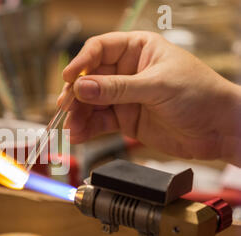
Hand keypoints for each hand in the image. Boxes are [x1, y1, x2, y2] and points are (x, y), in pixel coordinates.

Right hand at [62, 31, 240, 164]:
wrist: (219, 129)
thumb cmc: (201, 94)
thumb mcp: (157, 86)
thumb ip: (118, 89)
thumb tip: (83, 87)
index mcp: (138, 50)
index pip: (100, 50)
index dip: (82, 62)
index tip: (70, 77)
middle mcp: (128, 72)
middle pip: (90, 78)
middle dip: (76, 94)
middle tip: (67, 107)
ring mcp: (125, 97)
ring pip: (92, 103)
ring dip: (79, 114)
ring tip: (72, 127)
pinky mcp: (125, 119)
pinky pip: (100, 122)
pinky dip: (88, 128)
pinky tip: (79, 134)